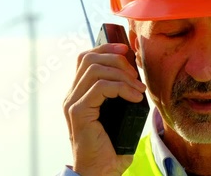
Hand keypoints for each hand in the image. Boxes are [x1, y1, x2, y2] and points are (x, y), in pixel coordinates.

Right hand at [63, 43, 146, 175]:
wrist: (99, 172)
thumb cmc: (111, 147)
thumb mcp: (119, 115)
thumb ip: (120, 94)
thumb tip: (137, 77)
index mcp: (79, 93)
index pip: (86, 58)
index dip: (106, 48)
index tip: (127, 50)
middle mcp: (72, 95)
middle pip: (89, 58)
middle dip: (116, 59)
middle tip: (136, 75)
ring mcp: (72, 102)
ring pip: (95, 69)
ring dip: (122, 75)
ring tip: (139, 90)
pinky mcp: (78, 111)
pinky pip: (100, 86)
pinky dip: (121, 88)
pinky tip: (135, 98)